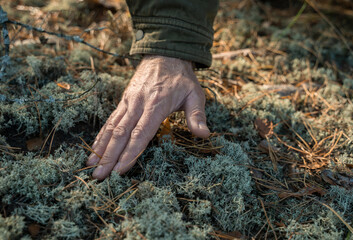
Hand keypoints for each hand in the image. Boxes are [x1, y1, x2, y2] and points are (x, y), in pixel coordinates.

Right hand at [87, 55, 209, 179]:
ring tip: (90, 165)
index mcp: (156, 104)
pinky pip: (110, 120)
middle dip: (109, 156)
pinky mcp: (123, 101)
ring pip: (111, 127)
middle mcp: (138, 104)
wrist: (164, 54)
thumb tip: (204, 135)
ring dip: (100, 148)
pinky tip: (94, 147)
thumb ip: (197, 115)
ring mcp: (128, 102)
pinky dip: (101, 135)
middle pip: (121, 133)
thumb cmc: (181, 78)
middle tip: (99, 175)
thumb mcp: (195, 94)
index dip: (130, 152)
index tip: (120, 170)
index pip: (141, 133)